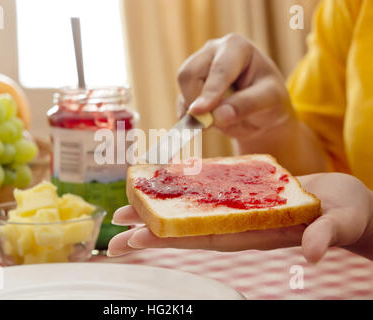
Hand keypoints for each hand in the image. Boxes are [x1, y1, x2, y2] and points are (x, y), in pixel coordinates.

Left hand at [108, 173, 372, 262]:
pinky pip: (208, 192)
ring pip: (192, 211)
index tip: (135, 239)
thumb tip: (312, 253)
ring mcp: (239, 210)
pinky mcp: (244, 194)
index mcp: (254, 233)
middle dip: (150, 229)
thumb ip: (324, 235)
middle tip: (115, 228)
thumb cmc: (347, 214)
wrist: (348, 204)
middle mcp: (239, 224)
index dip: (169, 239)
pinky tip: (165, 185)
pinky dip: (183, 190)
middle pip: (187, 229)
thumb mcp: (340, 223)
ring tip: (127, 207)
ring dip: (159, 210)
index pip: (203, 238)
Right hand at [176, 33, 327, 174]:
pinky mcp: (189, 86)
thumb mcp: (270, 100)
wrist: (261, 111)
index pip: (218, 70)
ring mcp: (197, 67)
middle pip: (189, 74)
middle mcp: (212, 51)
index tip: (199, 112)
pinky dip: (190, 118)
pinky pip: (181, 103)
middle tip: (215, 122)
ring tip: (219, 120)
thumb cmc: (270, 99)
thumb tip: (217, 117)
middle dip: (198, 101)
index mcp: (236, 46)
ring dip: (195, 111)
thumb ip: (246, 105)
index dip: (209, 92)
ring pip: (182, 89)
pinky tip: (209, 122)